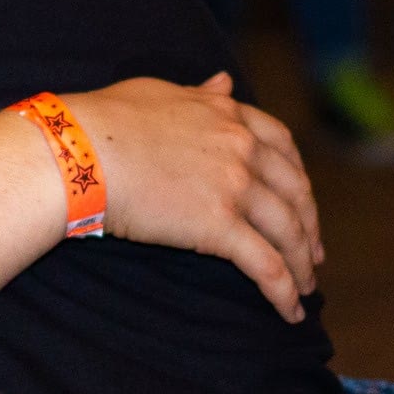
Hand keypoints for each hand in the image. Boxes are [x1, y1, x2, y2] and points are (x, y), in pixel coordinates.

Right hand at [63, 74, 320, 319]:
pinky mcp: (220, 227)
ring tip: (305, 287)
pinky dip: (284, 291)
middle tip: (312, 253)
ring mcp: (235, 187)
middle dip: (308, 226)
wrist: (81, 151)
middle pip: (295, 192)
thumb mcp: (163, 94)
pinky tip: (291, 311)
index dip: (298, 178)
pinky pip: (266, 265)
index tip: (301, 200)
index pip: (283, 147)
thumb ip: (202, 94)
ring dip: (301, 264)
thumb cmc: (106, 121)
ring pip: (288, 232)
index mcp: (229, 116)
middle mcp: (242, 149)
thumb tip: (224, 82)